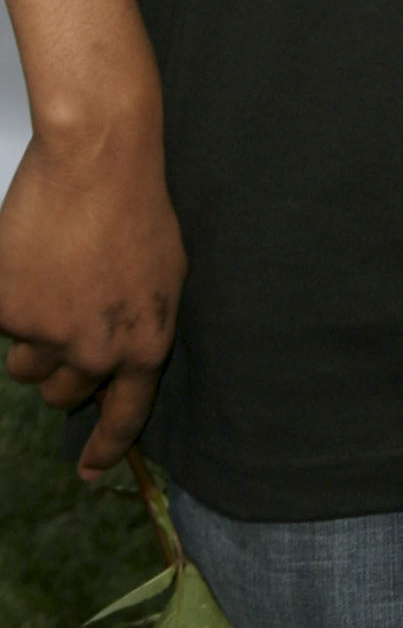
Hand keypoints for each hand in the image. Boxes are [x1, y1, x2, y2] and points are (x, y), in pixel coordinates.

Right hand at [0, 113, 184, 479]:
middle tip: (67, 316)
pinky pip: (2, 324)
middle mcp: (97, 352)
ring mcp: (48, 336)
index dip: (104, 448)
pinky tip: (31, 256)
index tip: (88, 469)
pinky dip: (10, 299)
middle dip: (62, 367)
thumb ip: (137, 329)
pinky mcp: (6, 313)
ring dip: (34, 333)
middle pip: (65, 393)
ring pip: (27, 364)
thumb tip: (111, 367)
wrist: (98, 158)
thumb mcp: (162, 275)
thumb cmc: (136, 203)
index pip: (126, 417)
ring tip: (55, 273)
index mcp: (146, 343)